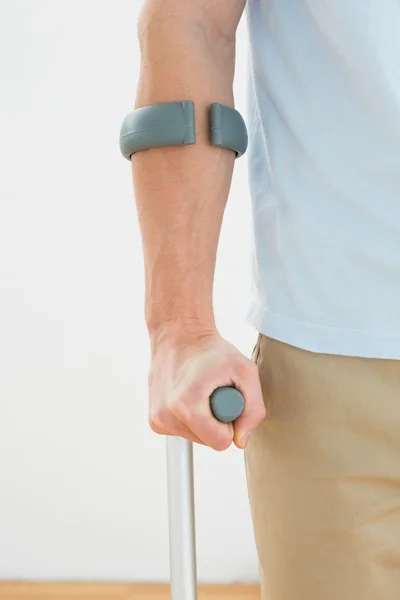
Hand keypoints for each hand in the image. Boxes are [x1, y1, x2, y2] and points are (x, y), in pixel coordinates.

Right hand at [148, 320, 265, 450]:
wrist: (178, 335)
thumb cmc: (211, 350)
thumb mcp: (245, 371)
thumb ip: (253, 410)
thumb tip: (241, 441)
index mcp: (186, 406)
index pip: (220, 442)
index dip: (231, 424)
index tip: (225, 398)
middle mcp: (165, 416)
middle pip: (208, 441)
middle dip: (217, 421)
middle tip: (213, 391)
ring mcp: (157, 419)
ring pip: (196, 437)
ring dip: (204, 419)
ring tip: (201, 391)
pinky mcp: (154, 420)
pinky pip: (184, 431)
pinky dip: (192, 417)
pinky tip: (190, 395)